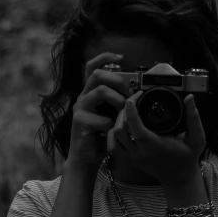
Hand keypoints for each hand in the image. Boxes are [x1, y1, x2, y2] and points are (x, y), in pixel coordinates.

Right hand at [67, 51, 130, 169]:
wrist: (86, 159)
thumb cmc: (101, 138)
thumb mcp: (112, 116)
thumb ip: (119, 103)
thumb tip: (138, 93)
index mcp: (90, 93)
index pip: (92, 67)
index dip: (105, 57)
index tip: (121, 57)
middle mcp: (83, 97)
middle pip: (97, 74)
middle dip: (118, 80)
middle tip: (130, 93)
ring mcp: (79, 108)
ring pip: (101, 91)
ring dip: (118, 101)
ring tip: (124, 112)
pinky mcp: (79, 121)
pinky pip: (103, 118)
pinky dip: (112, 126)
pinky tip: (112, 134)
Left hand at [109, 92, 206, 183]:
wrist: (179, 177)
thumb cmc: (188, 157)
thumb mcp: (197, 137)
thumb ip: (194, 117)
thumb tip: (190, 98)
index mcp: (154, 145)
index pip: (135, 124)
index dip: (131, 108)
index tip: (135, 96)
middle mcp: (141, 152)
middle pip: (120, 128)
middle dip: (124, 111)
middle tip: (133, 102)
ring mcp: (133, 157)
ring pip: (115, 136)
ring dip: (117, 121)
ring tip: (126, 112)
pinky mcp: (130, 160)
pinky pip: (113, 147)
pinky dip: (113, 135)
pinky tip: (119, 126)